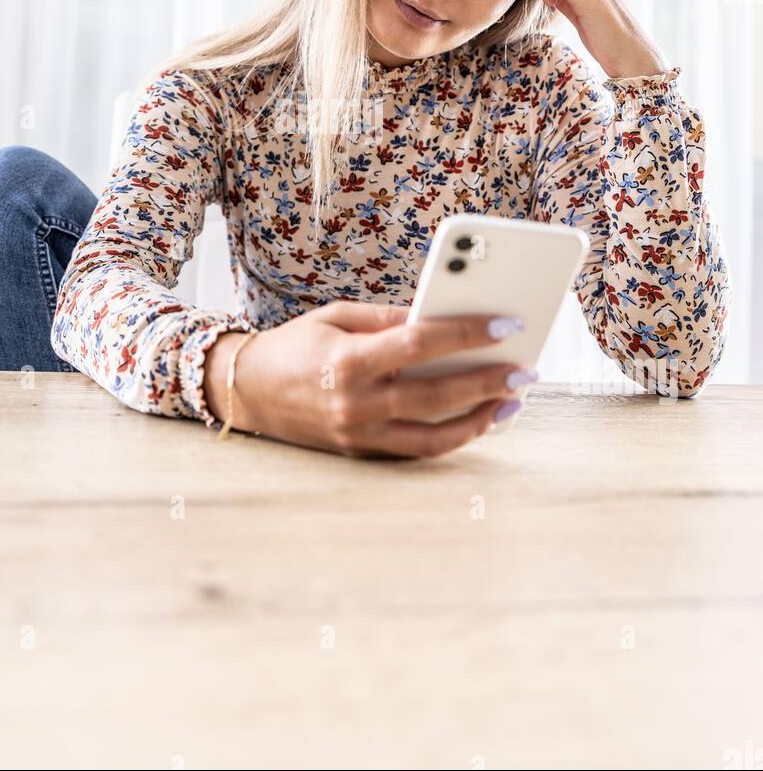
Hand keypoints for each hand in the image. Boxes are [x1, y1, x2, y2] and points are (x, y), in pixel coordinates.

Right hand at [217, 301, 534, 458]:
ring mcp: (358, 435)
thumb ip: (389, 318)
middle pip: (436, 396)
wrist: (244, 391)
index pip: (420, 344)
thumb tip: (441, 316)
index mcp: (347, 360)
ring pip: (433, 437)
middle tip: (526, 369)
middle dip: (488, 382)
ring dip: (480, 420)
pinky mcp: (360, 454)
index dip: (468, 333)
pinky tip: (479, 419)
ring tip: (512, 400)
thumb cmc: (293, 345)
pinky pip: (416, 451)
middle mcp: (355, 403)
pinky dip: (452, 436)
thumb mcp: (336, 317)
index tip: (508, 323)